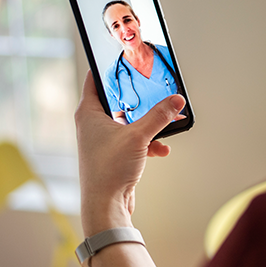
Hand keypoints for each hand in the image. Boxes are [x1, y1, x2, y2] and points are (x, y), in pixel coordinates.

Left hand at [75, 70, 185, 235]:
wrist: (106, 206)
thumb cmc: (107, 171)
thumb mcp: (138, 136)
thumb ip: (159, 116)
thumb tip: (176, 100)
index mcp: (89, 113)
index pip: (94, 80)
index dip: (108, 69)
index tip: (122, 60)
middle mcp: (93, 125)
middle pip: (118, 101)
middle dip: (139, 99)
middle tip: (152, 90)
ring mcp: (104, 141)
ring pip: (129, 122)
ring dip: (148, 124)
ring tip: (165, 124)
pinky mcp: (115, 155)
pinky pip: (134, 141)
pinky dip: (148, 143)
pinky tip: (161, 149)